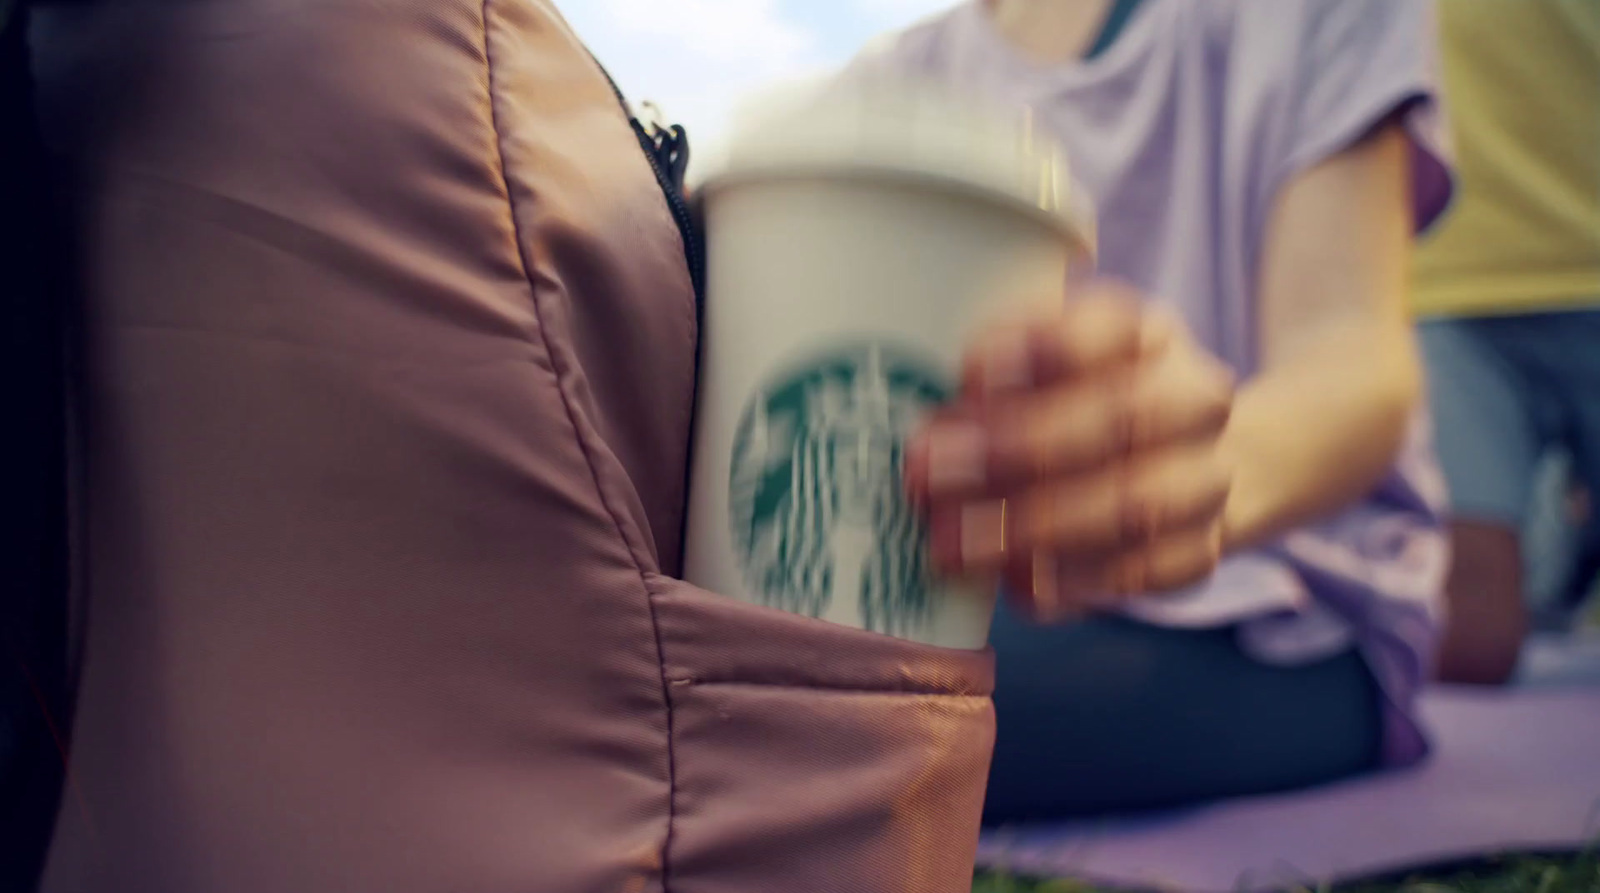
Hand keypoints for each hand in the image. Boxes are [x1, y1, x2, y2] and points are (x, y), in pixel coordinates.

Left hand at [905, 283, 1234, 619]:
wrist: (1190, 456)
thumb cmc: (1080, 400)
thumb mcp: (1046, 363)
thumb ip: (990, 378)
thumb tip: (908, 416)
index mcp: (1148, 333)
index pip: (1110, 328)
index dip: (1043, 349)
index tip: (966, 372)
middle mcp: (1193, 399)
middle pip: (1119, 420)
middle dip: (1016, 449)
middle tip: (925, 472)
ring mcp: (1206, 478)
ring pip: (1133, 505)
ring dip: (1032, 527)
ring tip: (951, 544)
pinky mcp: (1203, 550)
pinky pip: (1144, 574)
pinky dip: (1075, 583)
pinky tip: (1016, 588)